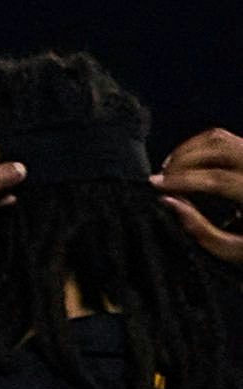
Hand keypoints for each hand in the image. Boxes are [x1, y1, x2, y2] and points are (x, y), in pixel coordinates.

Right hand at [158, 127, 242, 264]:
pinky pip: (224, 139)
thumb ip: (200, 230)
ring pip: (220, 138)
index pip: (217, 179)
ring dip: (189, 150)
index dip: (183, 180)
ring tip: (171, 169)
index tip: (155, 185)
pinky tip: (187, 162)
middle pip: (218, 149)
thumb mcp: (233, 250)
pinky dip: (200, 146)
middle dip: (183, 160)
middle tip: (162, 178)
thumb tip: (169, 203)